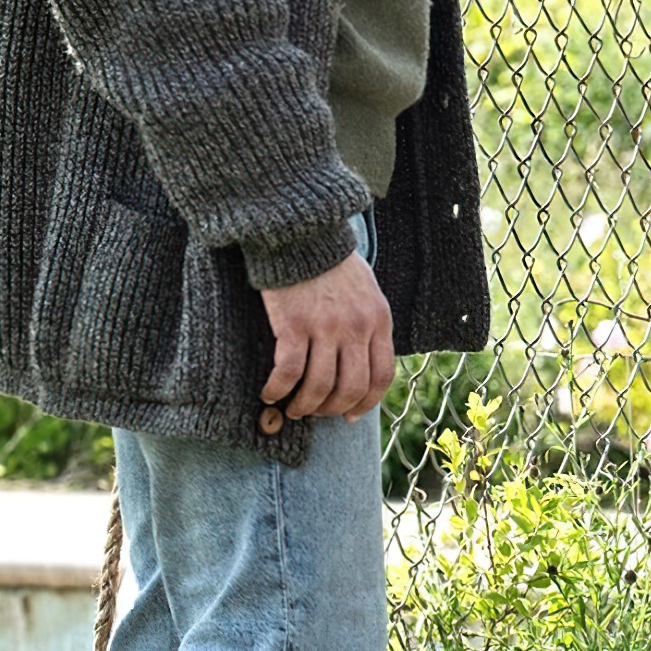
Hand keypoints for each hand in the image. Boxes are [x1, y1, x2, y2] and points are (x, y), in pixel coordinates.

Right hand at [259, 251, 396, 426]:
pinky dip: (278, 389)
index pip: (381, 376)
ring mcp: (326, 327)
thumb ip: (368, 325)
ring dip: (304, 406)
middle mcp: (356, 327)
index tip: (349, 415)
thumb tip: (361, 363)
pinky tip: (269, 393)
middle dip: (332, 409)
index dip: (365, 403)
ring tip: (292, 408)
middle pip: (351, 388)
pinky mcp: (294, 324)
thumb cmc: (331, 264)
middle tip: (315, 413)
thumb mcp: (367, 292)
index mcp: (378, 320)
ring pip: (319, 387)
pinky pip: (288, 372)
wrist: (302, 234)